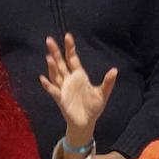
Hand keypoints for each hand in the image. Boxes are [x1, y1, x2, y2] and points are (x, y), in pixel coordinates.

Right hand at [39, 33, 116, 152]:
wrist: (86, 123)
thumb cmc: (94, 107)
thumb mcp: (102, 94)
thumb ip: (108, 83)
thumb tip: (115, 70)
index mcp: (79, 76)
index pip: (72, 58)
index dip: (70, 48)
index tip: (68, 36)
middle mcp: (69, 80)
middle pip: (61, 63)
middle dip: (55, 52)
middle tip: (49, 40)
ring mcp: (63, 89)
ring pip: (56, 75)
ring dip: (52, 66)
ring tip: (49, 57)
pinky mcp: (60, 99)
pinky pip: (53, 91)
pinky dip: (48, 85)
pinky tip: (43, 78)